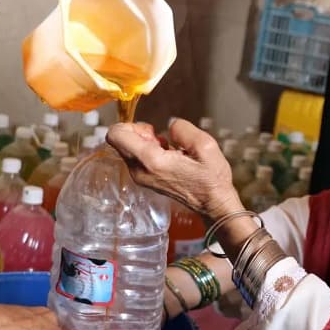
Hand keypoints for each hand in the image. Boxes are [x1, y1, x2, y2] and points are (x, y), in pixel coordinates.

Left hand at [107, 120, 243, 218]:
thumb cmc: (211, 179)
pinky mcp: (145, 180)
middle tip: (164, 139)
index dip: (131, 124)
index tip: (152, 130)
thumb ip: (183, 128)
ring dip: (145, 142)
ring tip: (169, 149)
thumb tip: (170, 125)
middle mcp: (140, 171)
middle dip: (139, 132)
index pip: (116, 135)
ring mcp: (140, 178)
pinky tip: (169, 156)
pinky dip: (148, 151)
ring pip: (127, 149)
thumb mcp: (205, 145)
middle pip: (120, 140)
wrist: (213, 204)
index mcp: (152, 161)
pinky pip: (136, 158)